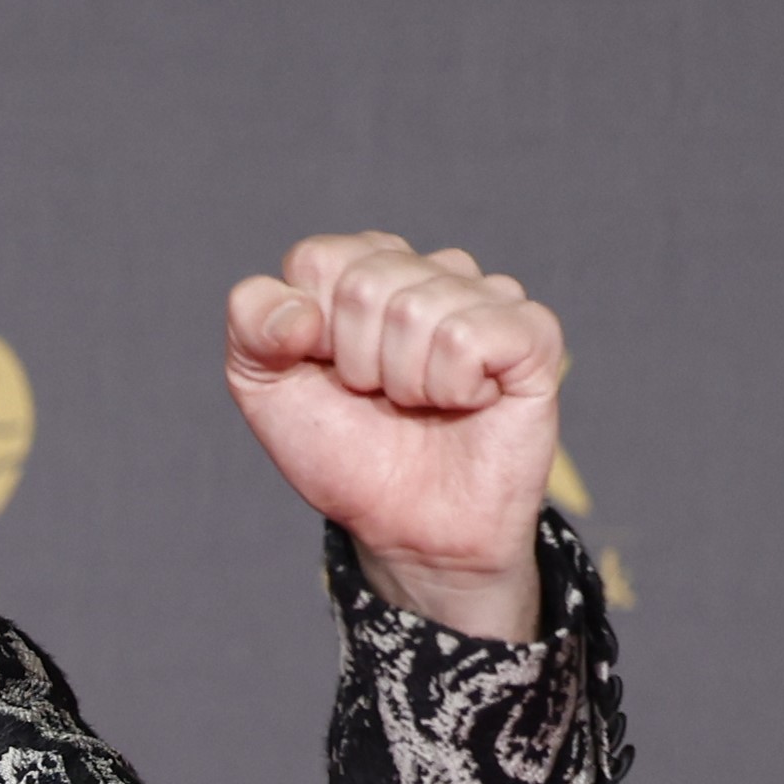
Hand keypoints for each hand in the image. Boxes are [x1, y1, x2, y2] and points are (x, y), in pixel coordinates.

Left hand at [223, 234, 559, 641]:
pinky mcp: (532, 333)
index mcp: (363, 269)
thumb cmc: (343, 451)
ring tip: (422, 403)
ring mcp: (486, 296)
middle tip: (379, 395)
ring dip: (404, 382)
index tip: (326, 370)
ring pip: (417, 310)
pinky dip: (452, 388)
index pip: (318, 259)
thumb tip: (296, 310)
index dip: (307, 330)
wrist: (404, 525)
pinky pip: (469, 338)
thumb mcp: (266, 390)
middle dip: (356, 360)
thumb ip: (251, 330)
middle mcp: (428, 271)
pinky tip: (466, 403)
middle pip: (365, 283)